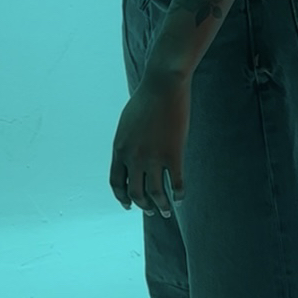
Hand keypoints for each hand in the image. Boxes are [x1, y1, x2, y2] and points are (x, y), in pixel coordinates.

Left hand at [110, 69, 190, 215]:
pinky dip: (178, 195)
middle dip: (143, 205)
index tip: (128, 204)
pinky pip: (176, 184)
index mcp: (119, 149)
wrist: (163, 86)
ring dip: (161, 206)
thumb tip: (129, 159)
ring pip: (156, 193)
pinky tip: (180, 198)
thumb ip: (126, 144)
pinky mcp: (173, 155)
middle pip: (135, 192)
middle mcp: (133, 157)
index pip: (116, 183)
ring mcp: (153, 157)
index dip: (122, 197)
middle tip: (150, 210)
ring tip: (165, 211)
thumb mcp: (126, 123)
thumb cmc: (146, 99)